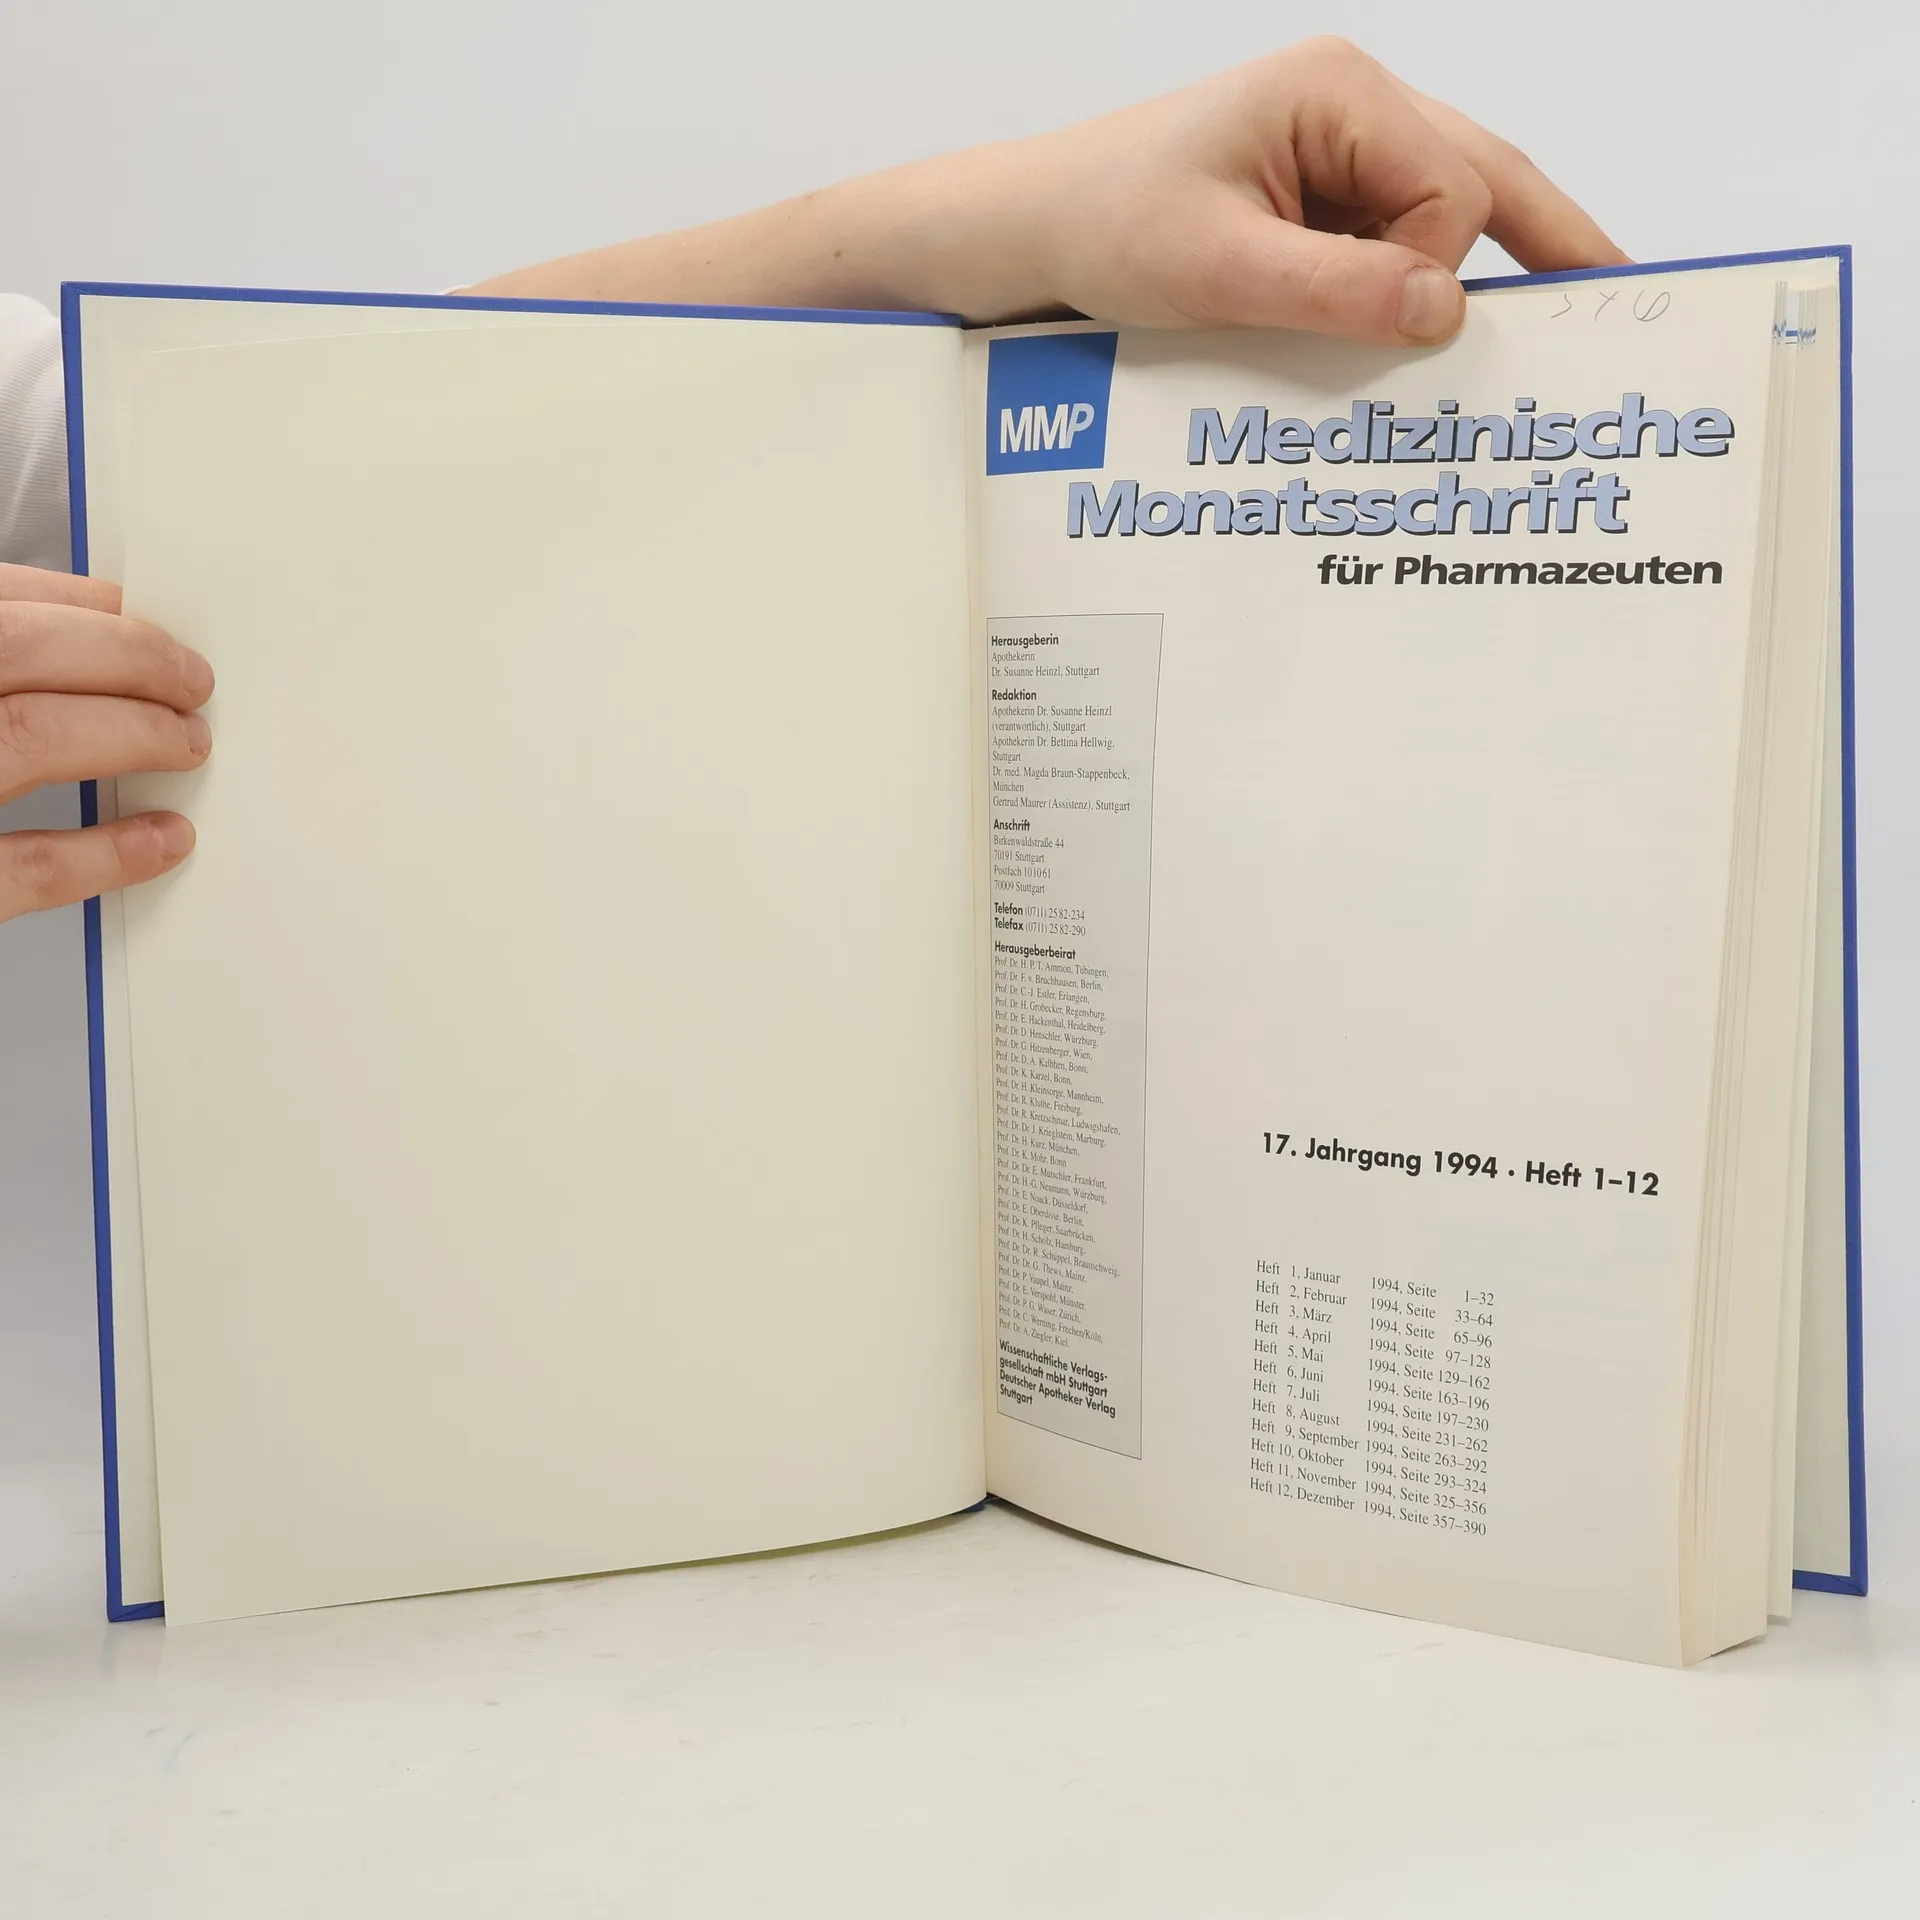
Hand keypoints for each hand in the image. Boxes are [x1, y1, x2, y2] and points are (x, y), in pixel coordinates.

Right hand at [0, 565, 210, 923]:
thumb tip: (76, 630)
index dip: (72, 605)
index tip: (130, 613)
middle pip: (18, 652)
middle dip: (124, 658)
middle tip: (189, 681)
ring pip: (30, 738)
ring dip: (130, 734)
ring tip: (185, 743)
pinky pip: (25, 866)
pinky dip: (106, 852)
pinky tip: (159, 839)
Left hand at [473, 38, 1625, 344]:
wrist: (1008, 240)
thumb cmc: (1089, 228)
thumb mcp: (1211, 270)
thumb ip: (1333, 288)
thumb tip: (1447, 308)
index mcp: (1338, 95)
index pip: (1455, 186)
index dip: (1444, 270)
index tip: (1428, 340)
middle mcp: (1347, 115)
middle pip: (1478, 191)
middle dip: (1540, 261)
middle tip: (1617, 327)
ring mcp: (1328, 162)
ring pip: (1438, 230)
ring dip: (1456, 299)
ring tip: (1514, 369)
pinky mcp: (1303, 213)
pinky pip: (1382, 262)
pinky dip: (1398, 311)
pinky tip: (1408, 363)